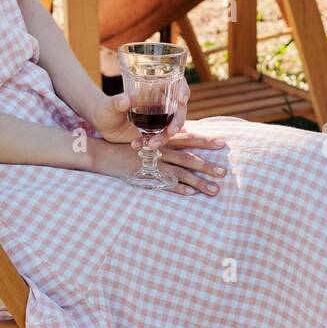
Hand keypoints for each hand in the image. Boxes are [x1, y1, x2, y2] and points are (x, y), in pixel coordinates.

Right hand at [89, 137, 227, 194]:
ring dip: (199, 182)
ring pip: (181, 173)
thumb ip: (166, 137)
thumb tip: (186, 133)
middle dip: (207, 165)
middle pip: (188, 157)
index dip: (206, 140)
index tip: (223, 142)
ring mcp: (153, 164)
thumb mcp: (146, 137)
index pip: (188, 138)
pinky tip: (191, 194)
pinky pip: (165, 184)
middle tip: (224, 172)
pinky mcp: (146, 176)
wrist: (103, 153)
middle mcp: (160, 150)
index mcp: (162, 140)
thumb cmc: (125, 145)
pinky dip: (178, 189)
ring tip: (215, 190)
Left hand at [91, 79, 228, 153]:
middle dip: (177, 122)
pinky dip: (149, 144)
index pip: (176, 85)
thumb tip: (125, 100)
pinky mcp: (151, 134)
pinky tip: (136, 145)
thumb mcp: (111, 104)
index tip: (182, 99)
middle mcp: (159, 105)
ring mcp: (157, 121)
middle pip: (178, 111)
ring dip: (163, 137)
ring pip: (169, 128)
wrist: (102, 124)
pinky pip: (156, 140)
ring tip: (151, 144)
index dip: (183, 90)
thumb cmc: (107, 107)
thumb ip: (118, 102)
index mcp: (154, 91)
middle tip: (171, 131)